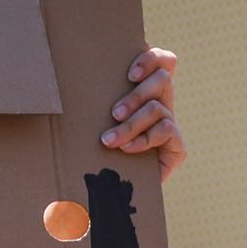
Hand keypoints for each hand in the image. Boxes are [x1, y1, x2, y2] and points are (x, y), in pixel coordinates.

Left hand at [103, 47, 184, 179]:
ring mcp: (171, 123)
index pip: (163, 60)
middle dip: (136, 96)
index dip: (151, 59)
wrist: (114, 189)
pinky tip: (127, 148)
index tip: (130, 74)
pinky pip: (166, 130)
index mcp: (147, 88)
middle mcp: (163, 102)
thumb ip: (94, 97)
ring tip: (109, 140)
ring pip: (158, 108)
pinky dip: (143, 139)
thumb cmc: (98, 146)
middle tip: (114, 113)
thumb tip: (68, 72)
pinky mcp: (178, 146)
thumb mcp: (96, 118)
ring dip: (132, 124)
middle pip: (163, 79)